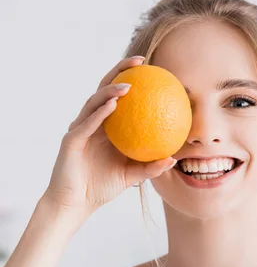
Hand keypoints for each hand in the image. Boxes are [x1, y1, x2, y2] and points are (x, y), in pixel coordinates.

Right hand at [42, 56, 176, 215]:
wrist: (76, 204)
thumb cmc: (101, 188)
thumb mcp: (132, 176)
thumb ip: (150, 167)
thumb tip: (174, 158)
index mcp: (105, 127)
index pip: (119, 96)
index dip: (132, 79)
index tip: (153, 70)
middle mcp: (91, 122)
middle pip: (105, 89)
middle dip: (120, 70)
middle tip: (140, 62)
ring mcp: (80, 129)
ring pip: (94, 101)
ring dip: (110, 90)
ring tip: (128, 84)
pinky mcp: (71, 140)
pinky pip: (87, 123)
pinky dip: (100, 112)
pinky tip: (114, 104)